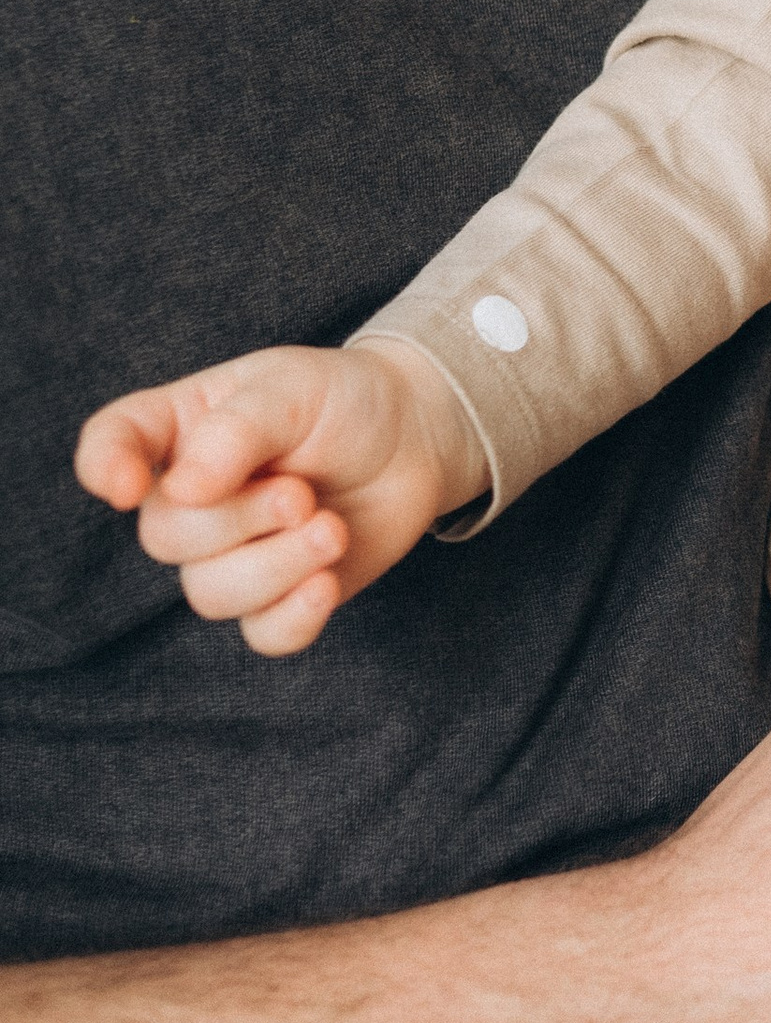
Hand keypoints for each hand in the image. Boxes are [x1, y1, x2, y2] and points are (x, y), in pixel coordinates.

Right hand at [73, 336, 487, 652]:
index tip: (129, 486)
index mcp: (180, 428)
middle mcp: (190, 496)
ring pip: (210, 593)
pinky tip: (327, 582)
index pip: (110, 443)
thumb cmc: (343, 400)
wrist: (414, 437)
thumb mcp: (294, 387)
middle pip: (165, 536)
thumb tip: (183, 489)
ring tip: (331, 528)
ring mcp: (231, 551)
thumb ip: (237, 430)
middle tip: (301, 494)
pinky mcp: (279, 595)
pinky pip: (261, 635)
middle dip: (238, 520)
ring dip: (278, 565)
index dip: (102, 468)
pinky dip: (294, 616)